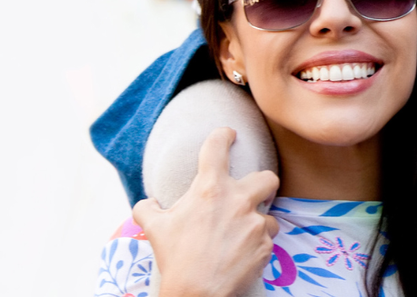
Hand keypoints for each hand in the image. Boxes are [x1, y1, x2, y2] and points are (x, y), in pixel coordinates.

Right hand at [131, 127, 280, 296]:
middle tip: (251, 194)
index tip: (228, 134)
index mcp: (210, 188)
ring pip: (269, 215)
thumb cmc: (175, 258)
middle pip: (267, 177)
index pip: (218, 147)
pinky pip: (267, 240)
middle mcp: (239, 200)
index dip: (223, 135)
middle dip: (263, 184)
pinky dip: (257, 246)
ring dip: (258, 223)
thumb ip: (148, 209)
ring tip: (241, 237)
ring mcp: (255, 223)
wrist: (197, 293)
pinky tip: (242, 255)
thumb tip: (147, 204)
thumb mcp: (155, 229)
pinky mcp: (266, 245)